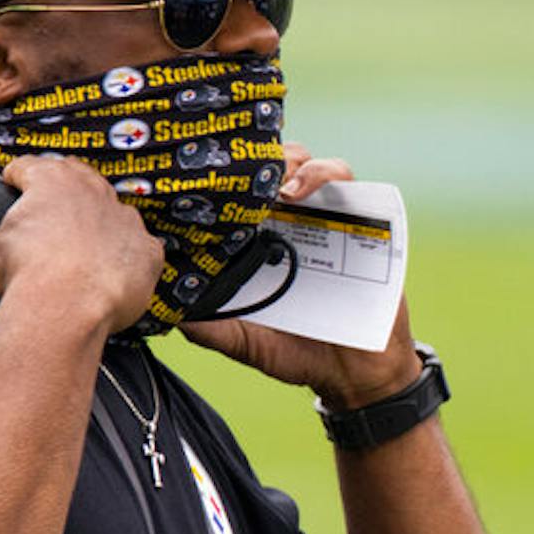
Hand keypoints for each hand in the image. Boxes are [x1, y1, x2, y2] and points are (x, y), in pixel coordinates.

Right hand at [0, 157, 163, 333]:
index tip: (15, 185)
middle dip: (63, 194)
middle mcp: (92, 192)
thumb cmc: (31, 275)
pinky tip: (109, 273)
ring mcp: (124, 218)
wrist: (66, 306)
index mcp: (52, 181)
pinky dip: (124, 258)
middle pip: (77, 179)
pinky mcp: (146, 249)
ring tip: (81, 251)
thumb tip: (5, 242)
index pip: (30, 167)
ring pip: (111, 212)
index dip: (18, 177)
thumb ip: (5, 232)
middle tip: (51, 214)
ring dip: (97, 226)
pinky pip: (137, 247)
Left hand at [182, 144, 423, 405]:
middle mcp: (291, 223)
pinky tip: (299, 191)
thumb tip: (174, 314)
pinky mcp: (359, 219)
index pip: (241, 195)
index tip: (204, 182)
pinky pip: (344, 180)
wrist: (359, 373)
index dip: (224, 180)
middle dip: (257, 160)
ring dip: (288, 162)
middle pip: (272, 167)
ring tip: (274, 186)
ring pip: (305, 162)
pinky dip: (323, 174)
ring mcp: (325, 217)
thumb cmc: (300, 354)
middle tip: (241, 178)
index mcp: (262, 243)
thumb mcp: (249, 343)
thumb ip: (214, 331)